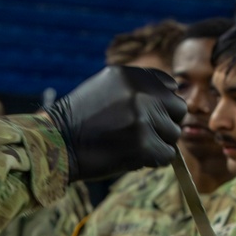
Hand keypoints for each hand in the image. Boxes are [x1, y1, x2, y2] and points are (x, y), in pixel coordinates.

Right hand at [43, 66, 185, 181]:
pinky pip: (167, 155)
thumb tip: (174, 91)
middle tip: (145, 132)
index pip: (170, 85)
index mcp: (129, 75)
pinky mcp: (143, 145)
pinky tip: (132, 156)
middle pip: (179, 109)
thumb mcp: (106, 87)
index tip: (149, 113)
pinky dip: (154, 160)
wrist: (56, 144)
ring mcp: (142, 119)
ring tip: (132, 143)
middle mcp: (138, 93)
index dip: (163, 102)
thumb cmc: (82, 119)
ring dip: (158, 143)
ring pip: (174, 134)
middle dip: (166, 122)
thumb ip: (138, 86)